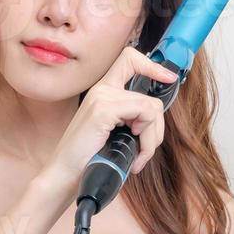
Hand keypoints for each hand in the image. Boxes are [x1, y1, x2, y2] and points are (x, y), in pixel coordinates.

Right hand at [42, 46, 177, 183]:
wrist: (64, 174)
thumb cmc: (88, 158)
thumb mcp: (112, 132)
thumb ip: (129, 117)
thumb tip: (155, 117)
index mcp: (102, 91)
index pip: (130, 59)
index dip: (152, 66)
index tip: (169, 78)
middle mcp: (102, 89)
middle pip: (150, 98)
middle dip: (156, 129)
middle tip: (145, 150)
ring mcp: (102, 97)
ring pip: (150, 108)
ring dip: (151, 139)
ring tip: (138, 158)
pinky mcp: (104, 110)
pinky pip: (145, 114)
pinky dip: (147, 140)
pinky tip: (135, 156)